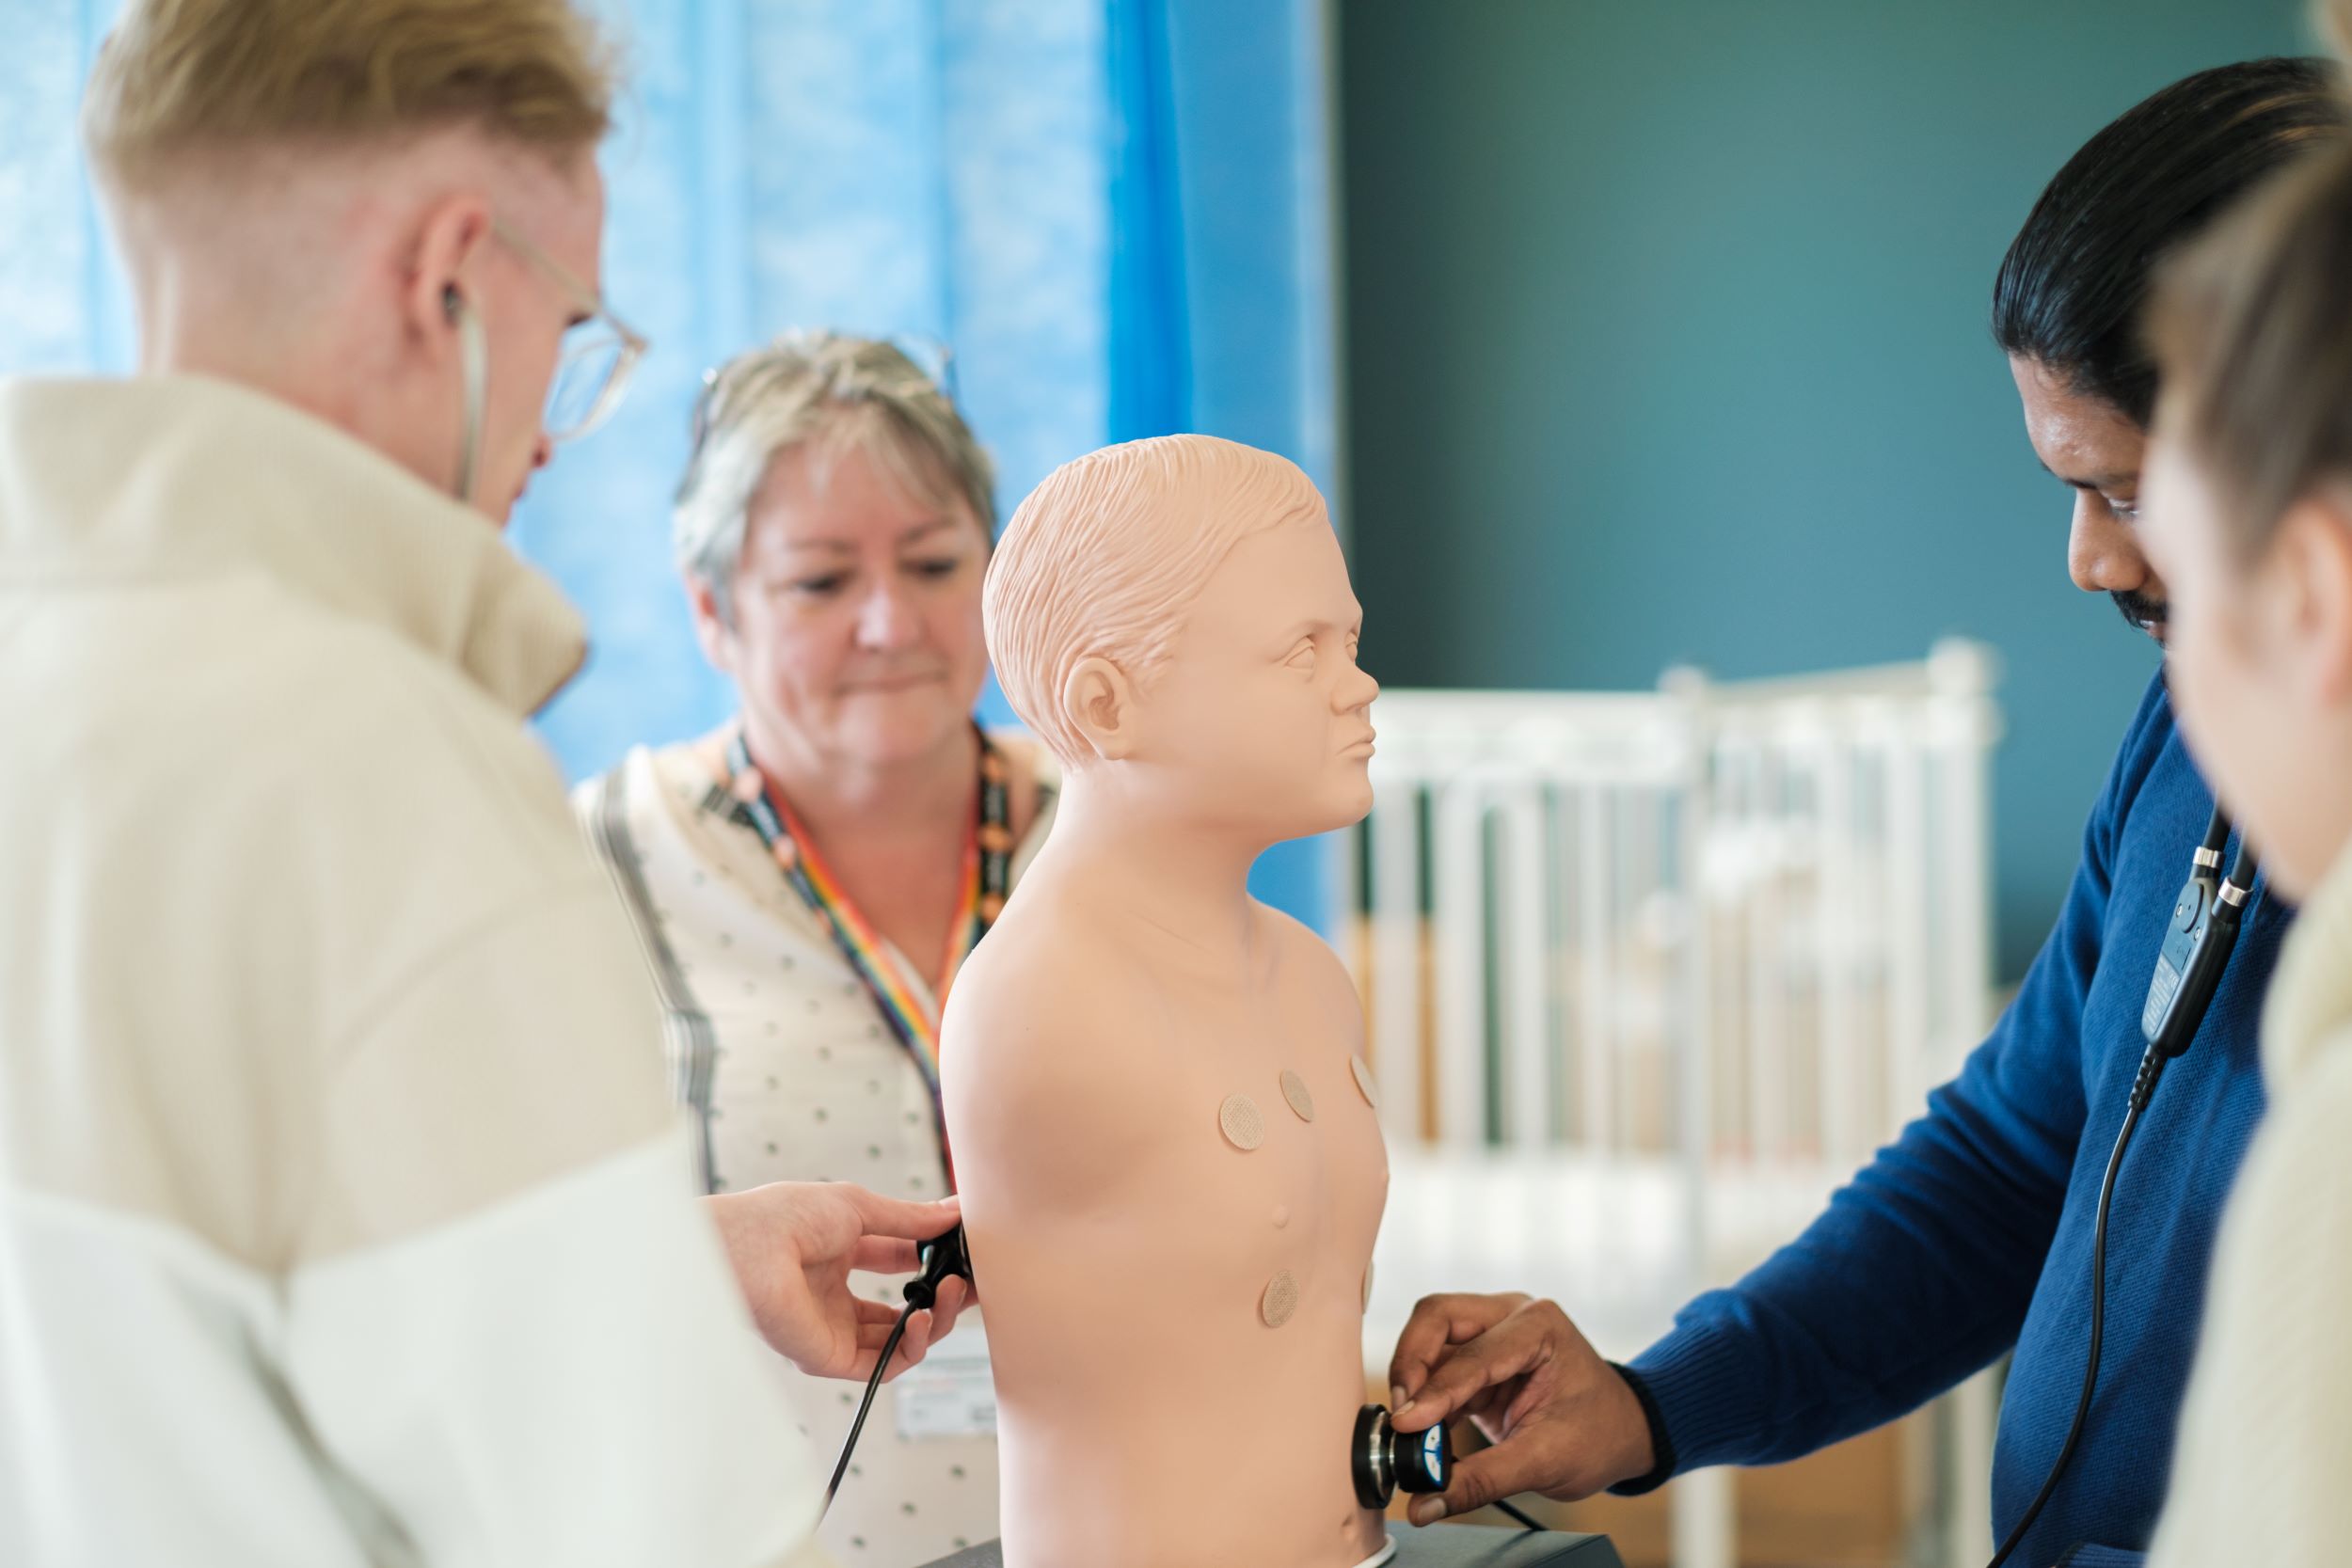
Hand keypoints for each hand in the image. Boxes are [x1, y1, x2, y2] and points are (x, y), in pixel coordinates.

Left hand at [704, 1183, 968, 1381]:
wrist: (749, 1249)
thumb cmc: (785, 1218)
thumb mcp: (859, 1207)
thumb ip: (909, 1219)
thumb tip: (954, 1214)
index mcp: (837, 1255)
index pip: (897, 1263)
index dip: (934, 1260)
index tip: (968, 1252)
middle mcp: (835, 1297)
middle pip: (904, 1308)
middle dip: (945, 1296)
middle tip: (974, 1282)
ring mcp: (833, 1330)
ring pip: (901, 1339)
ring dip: (937, 1319)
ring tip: (954, 1293)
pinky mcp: (830, 1358)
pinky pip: (884, 1365)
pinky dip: (913, 1347)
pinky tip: (925, 1319)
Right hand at [1386, 1293, 1654, 1523]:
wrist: (1623, 1432)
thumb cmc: (1600, 1435)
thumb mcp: (1546, 1461)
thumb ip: (1482, 1480)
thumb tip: (1427, 1503)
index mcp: (1539, 1327)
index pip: (1472, 1354)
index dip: (1435, 1391)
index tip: (1407, 1424)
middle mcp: (1511, 1317)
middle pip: (1437, 1318)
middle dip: (1411, 1364)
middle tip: (1400, 1414)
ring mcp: (1494, 1331)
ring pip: (1430, 1337)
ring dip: (1413, 1380)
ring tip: (1410, 1428)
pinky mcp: (1480, 1357)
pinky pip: (1438, 1365)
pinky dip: (1425, 1397)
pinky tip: (1425, 1430)